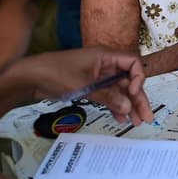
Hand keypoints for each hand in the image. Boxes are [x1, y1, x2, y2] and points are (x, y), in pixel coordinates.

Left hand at [28, 47, 152, 123]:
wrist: (31, 77)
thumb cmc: (55, 73)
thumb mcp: (84, 86)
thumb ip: (108, 97)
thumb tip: (128, 107)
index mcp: (105, 56)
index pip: (133, 63)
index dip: (138, 78)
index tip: (133, 93)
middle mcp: (105, 65)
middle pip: (128, 81)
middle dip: (138, 99)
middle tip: (146, 117)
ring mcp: (98, 76)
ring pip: (119, 91)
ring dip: (128, 105)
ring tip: (135, 122)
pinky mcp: (91, 86)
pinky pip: (108, 95)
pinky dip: (114, 106)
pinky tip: (119, 118)